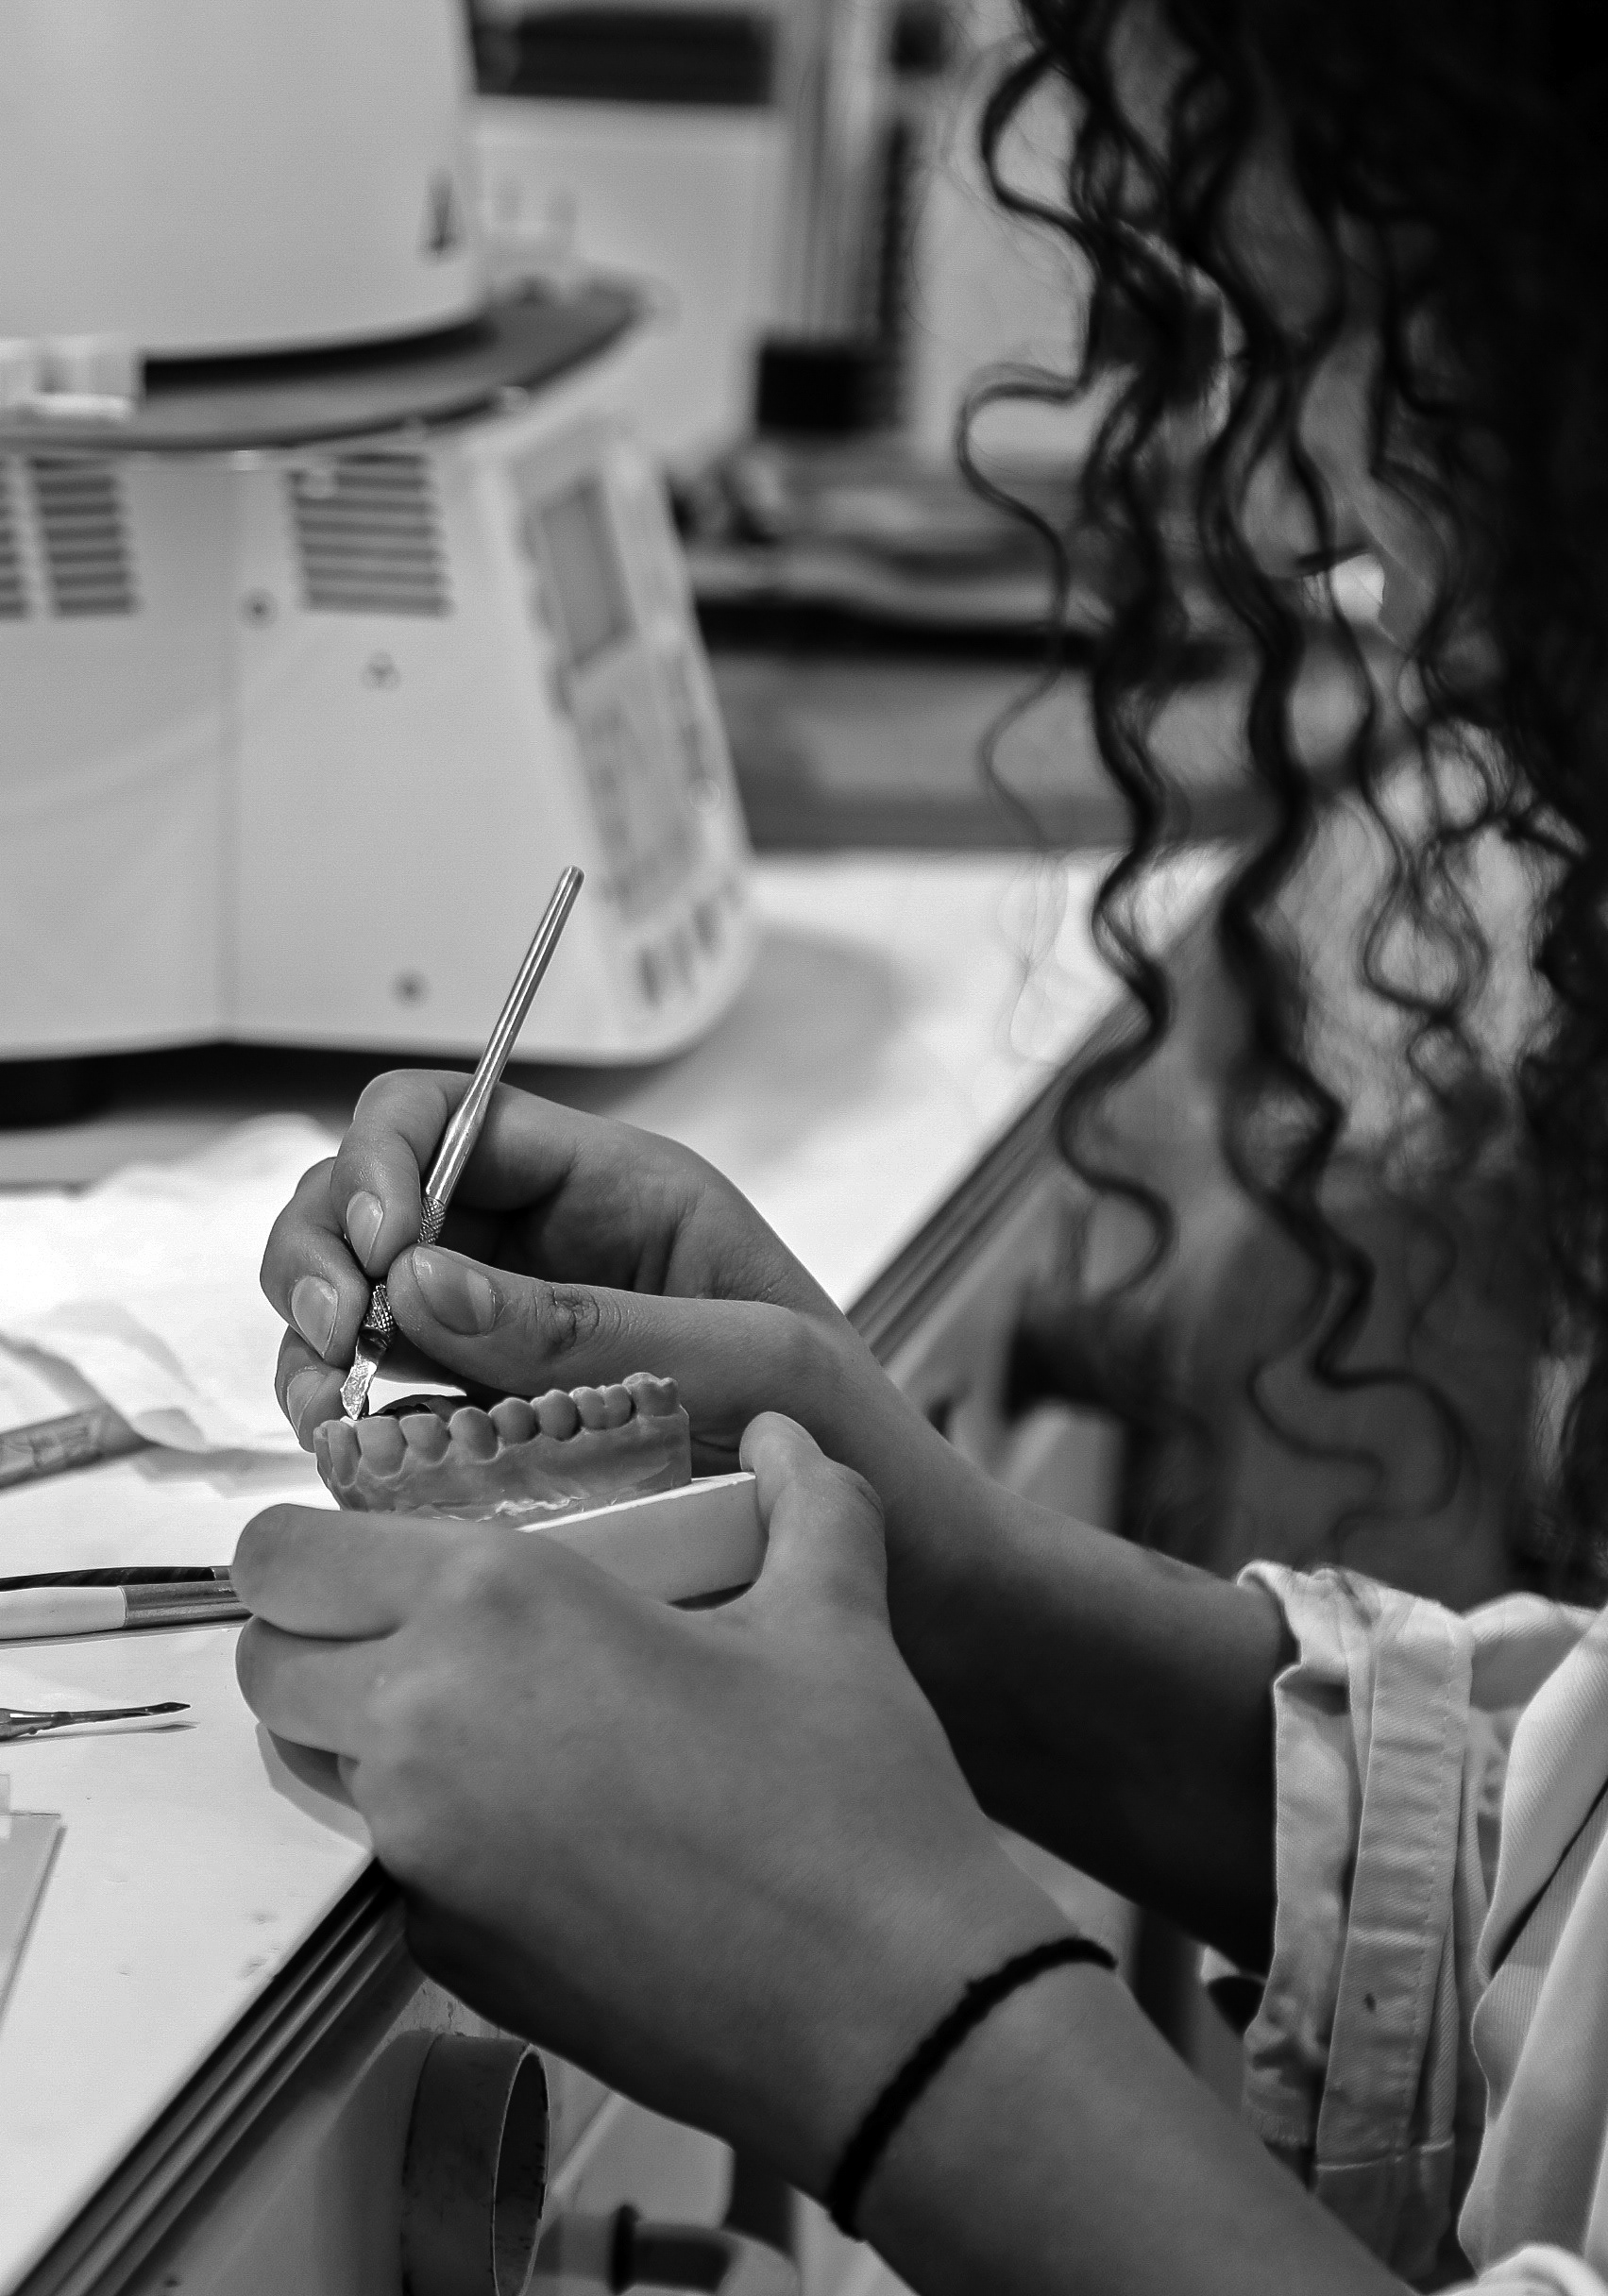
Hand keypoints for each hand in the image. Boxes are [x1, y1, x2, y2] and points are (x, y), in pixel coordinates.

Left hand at [233, 1416, 1061, 2191]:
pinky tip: (543, 1819)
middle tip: (416, 1621)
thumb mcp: (834, 1608)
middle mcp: (424, 1724)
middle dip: (318, 1632)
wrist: (883, 2009)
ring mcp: (422, 1853)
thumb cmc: (854, 1804)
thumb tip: (790, 1441)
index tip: (367, 1543)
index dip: (310, 1542)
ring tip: (485, 1712)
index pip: (285, 1552)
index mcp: (495, 1606)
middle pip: (269, 1660)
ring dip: (358, 1726)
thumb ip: (805, 1497)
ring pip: (310, 1762)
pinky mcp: (442, 1950)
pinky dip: (427, 1829)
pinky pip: (384, 1862)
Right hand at [261, 1071, 946, 1528]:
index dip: (385, 1162)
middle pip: (376, 1197)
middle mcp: (550, 1247)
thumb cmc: (855, 1443)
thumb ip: (586, 1325)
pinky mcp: (494, 1422)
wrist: (905, 1572)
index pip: (450, 1116)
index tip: (377, 1253)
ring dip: (317, 1342)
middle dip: (324, 1252)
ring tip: (331, 1409)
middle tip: (328, 1340)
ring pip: (360, 1297)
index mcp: (620, 1189)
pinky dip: (347, 1416)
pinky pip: (386, 1395)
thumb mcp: (746, 1365)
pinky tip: (354, 1456)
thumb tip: (417, 1282)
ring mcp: (512, 1334)